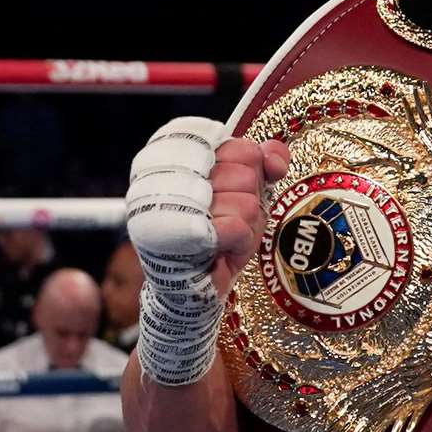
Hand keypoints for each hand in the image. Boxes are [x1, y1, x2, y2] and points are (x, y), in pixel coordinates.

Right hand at [125, 117, 286, 386]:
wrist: (192, 297)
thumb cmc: (217, 241)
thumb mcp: (245, 195)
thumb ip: (260, 164)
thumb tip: (274, 152)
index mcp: (165, 161)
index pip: (215, 134)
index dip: (241, 155)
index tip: (237, 178)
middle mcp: (157, 179)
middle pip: (238, 161)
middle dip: (248, 193)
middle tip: (229, 216)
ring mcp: (164, 207)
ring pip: (242, 195)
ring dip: (245, 221)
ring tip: (223, 237)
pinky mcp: (176, 239)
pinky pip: (234, 226)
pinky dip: (240, 240)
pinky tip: (221, 250)